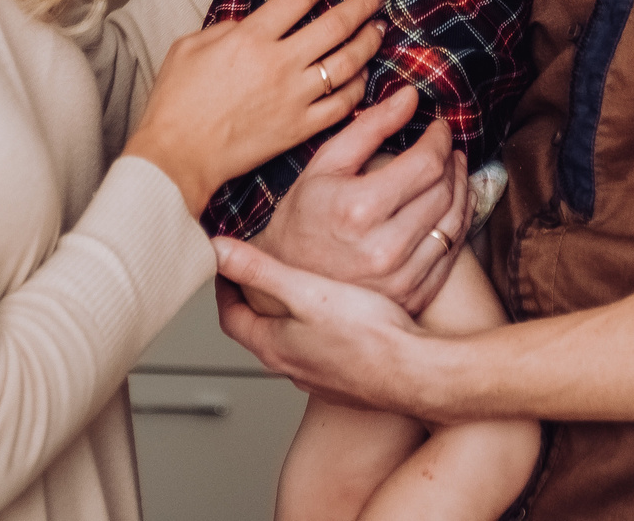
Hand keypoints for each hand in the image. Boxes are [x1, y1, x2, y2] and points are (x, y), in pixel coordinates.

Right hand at [124, 0, 386, 214]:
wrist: (177, 156)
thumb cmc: (175, 103)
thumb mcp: (188, 47)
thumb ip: (225, 27)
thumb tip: (250, 23)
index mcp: (250, 38)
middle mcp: (279, 63)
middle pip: (335, 24)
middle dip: (362, 4)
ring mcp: (294, 97)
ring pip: (347, 62)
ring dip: (368, 42)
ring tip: (378, 29)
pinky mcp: (299, 128)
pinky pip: (342, 104)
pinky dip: (358, 88)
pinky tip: (363, 76)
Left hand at [214, 238, 458, 418]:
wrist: (416, 373)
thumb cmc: (367, 333)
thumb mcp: (306, 291)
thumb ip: (261, 270)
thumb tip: (217, 251)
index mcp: (274, 345)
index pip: (231, 317)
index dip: (225, 288)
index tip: (225, 268)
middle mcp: (291, 368)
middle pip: (258, 331)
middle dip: (255, 301)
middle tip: (257, 275)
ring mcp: (319, 379)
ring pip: (291, 343)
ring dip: (287, 317)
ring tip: (297, 290)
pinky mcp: (345, 382)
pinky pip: (320, 352)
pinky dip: (317, 331)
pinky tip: (338, 317)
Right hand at [254, 83, 470, 315]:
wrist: (285, 278)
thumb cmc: (302, 215)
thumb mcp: (326, 163)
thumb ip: (370, 126)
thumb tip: (411, 96)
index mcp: (359, 208)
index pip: (426, 164)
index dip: (440, 139)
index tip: (440, 127)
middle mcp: (384, 248)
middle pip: (443, 191)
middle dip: (451, 161)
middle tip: (447, 148)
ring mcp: (400, 278)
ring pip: (454, 222)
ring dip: (461, 189)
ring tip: (454, 170)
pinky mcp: (411, 296)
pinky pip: (451, 254)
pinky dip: (457, 223)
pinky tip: (451, 205)